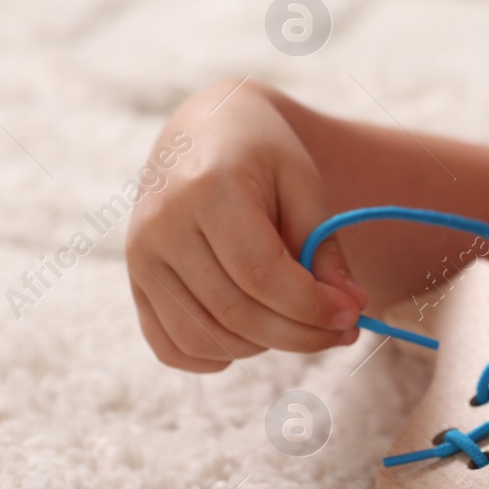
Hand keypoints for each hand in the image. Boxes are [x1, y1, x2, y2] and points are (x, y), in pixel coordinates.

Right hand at [124, 78, 370, 371]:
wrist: (204, 131)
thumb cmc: (262, 154)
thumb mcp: (304, 183)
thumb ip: (325, 246)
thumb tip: (349, 309)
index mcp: (207, 187)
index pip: (260, 274)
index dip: (310, 306)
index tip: (352, 315)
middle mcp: (162, 224)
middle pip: (234, 312)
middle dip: (299, 335)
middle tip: (343, 332)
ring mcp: (141, 256)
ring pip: (203, 337)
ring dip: (263, 347)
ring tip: (298, 324)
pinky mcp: (136, 281)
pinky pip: (169, 345)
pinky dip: (214, 357)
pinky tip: (252, 340)